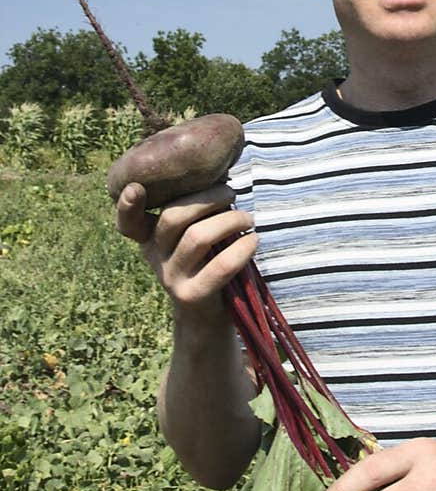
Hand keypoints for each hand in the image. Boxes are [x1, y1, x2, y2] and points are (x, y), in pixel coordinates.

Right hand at [115, 181, 257, 314]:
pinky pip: (220, 265)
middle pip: (172, 218)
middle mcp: (154, 257)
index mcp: (150, 238)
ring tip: (248, 218)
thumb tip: (220, 175)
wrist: (207, 315)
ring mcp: (170, 278)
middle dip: (206, 199)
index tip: (135, 187)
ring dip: (229, 220)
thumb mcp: (194, 235)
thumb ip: (197, 211)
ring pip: (197, 237)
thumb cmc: (207, 260)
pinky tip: (253, 240)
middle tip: (231, 193)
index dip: (127, 206)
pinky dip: (241, 248)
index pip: (128, 223)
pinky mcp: (192, 295)